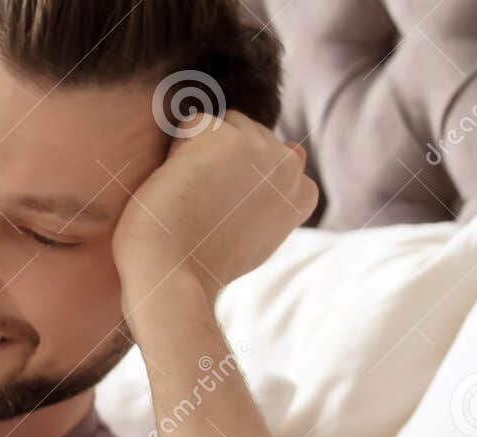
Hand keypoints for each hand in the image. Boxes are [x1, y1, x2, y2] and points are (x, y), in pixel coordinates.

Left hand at [113, 110, 317, 313]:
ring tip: (190, 197)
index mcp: (303, 191)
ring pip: (221, 124)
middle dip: (218, 162)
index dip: (234, 181)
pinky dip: (175, 150)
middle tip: (202, 209)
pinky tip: (177, 185)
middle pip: (244, 135)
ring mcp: (260, 147)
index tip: (223, 216)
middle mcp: (290, 165)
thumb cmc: (204, 261)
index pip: (266, 158)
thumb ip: (278, 194)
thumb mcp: (259, 232)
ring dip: (198, 153)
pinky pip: (192, 123)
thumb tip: (295, 152)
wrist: (172, 274)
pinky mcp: (224, 137)